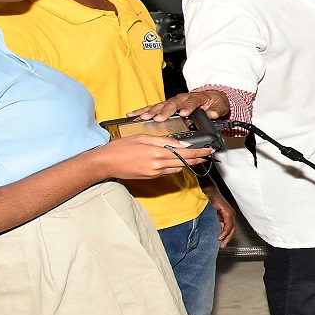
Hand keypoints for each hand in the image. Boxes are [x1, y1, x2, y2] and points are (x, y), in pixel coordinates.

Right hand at [90, 135, 213, 179]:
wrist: (105, 163)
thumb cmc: (121, 147)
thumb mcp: (143, 137)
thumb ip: (164, 141)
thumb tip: (182, 144)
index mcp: (158, 153)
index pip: (185, 154)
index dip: (200, 152)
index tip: (209, 150)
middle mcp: (158, 165)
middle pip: (185, 162)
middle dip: (198, 158)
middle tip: (208, 153)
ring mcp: (155, 173)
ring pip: (177, 168)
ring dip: (187, 162)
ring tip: (195, 156)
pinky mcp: (151, 177)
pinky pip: (168, 171)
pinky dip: (174, 165)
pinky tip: (175, 160)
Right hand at [130, 90, 229, 120]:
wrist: (210, 97)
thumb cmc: (213, 102)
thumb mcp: (219, 106)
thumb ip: (216, 110)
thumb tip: (212, 113)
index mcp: (195, 98)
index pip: (191, 102)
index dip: (187, 107)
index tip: (184, 113)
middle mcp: (181, 99)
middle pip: (172, 104)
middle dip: (164, 111)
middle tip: (158, 118)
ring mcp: (172, 102)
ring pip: (160, 105)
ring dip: (151, 111)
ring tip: (143, 117)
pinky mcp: (165, 106)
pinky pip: (153, 108)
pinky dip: (143, 111)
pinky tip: (133, 115)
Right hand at [203, 185, 237, 246]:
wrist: (208, 191)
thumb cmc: (209, 201)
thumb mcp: (212, 214)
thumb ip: (215, 222)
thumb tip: (214, 232)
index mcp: (227, 216)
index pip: (230, 229)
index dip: (227, 237)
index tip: (222, 244)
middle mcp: (230, 214)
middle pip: (232, 230)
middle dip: (228, 239)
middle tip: (222, 246)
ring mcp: (230, 213)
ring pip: (231, 228)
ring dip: (227, 237)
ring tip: (221, 242)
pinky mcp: (227, 211)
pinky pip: (228, 223)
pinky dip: (225, 230)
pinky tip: (220, 236)